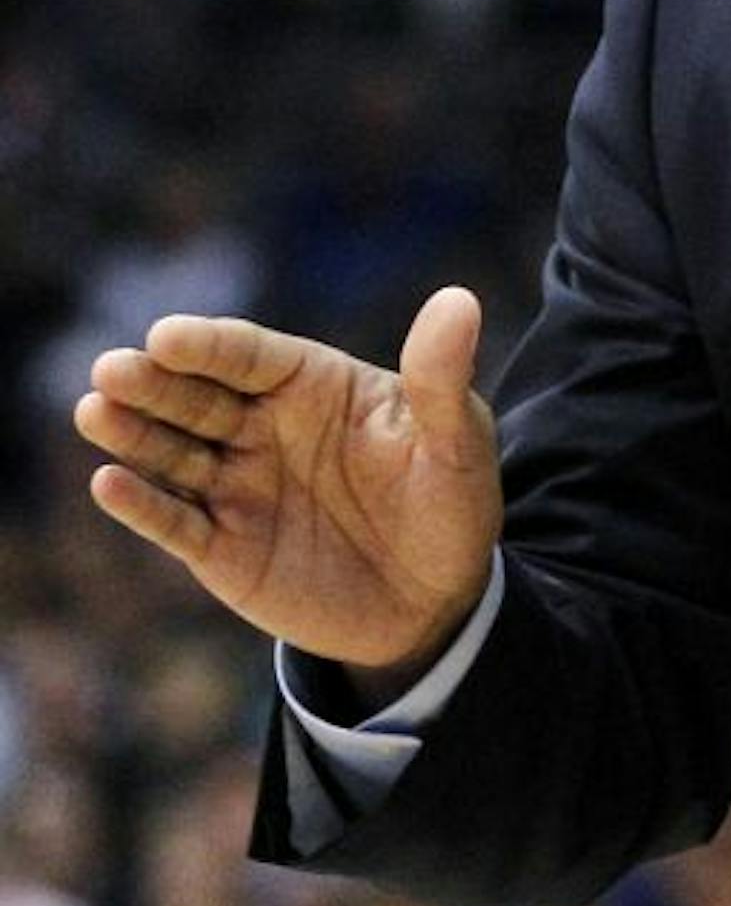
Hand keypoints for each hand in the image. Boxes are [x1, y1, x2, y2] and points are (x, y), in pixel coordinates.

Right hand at [75, 286, 501, 693]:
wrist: (437, 605)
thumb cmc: (449, 508)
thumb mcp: (458, 443)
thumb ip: (441, 379)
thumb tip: (460, 300)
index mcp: (312, 385)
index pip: (250, 354)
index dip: (208, 345)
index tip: (167, 336)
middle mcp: (263, 427)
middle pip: (197, 396)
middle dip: (153, 382)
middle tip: (112, 370)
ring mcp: (237, 486)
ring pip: (173, 452)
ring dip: (132, 433)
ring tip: (95, 410)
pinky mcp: (222, 548)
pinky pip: (175, 522)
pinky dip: (143, 505)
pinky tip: (110, 483)